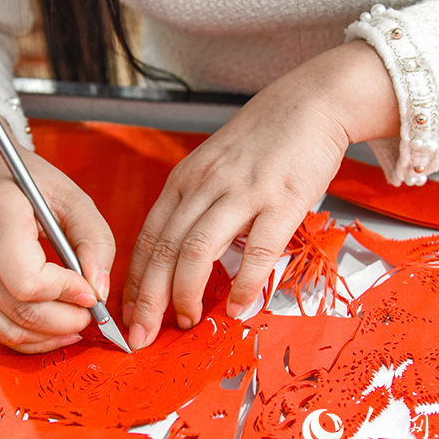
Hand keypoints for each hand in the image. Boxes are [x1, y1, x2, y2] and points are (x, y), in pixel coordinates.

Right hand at [0, 109, 114, 352]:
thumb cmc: (30, 183)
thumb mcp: (73, 197)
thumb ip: (95, 241)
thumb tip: (98, 292)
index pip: (26, 278)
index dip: (64, 292)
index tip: (91, 291)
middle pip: (18, 308)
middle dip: (63, 320)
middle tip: (91, 313)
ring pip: (5, 326)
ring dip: (48, 336)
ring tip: (78, 323)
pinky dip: (29, 339)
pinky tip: (55, 330)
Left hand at [122, 40, 398, 349]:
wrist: (310, 102)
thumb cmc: (261, 141)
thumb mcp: (212, 166)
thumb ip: (195, 206)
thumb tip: (179, 257)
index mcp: (184, 180)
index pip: (148, 237)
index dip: (135, 281)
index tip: (127, 313)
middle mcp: (205, 185)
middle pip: (163, 249)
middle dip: (147, 298)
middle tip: (141, 335)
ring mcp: (242, 192)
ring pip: (197, 250)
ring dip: (185, 293)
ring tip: (186, 322)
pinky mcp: (281, 199)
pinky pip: (256, 250)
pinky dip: (244, 283)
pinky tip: (237, 306)